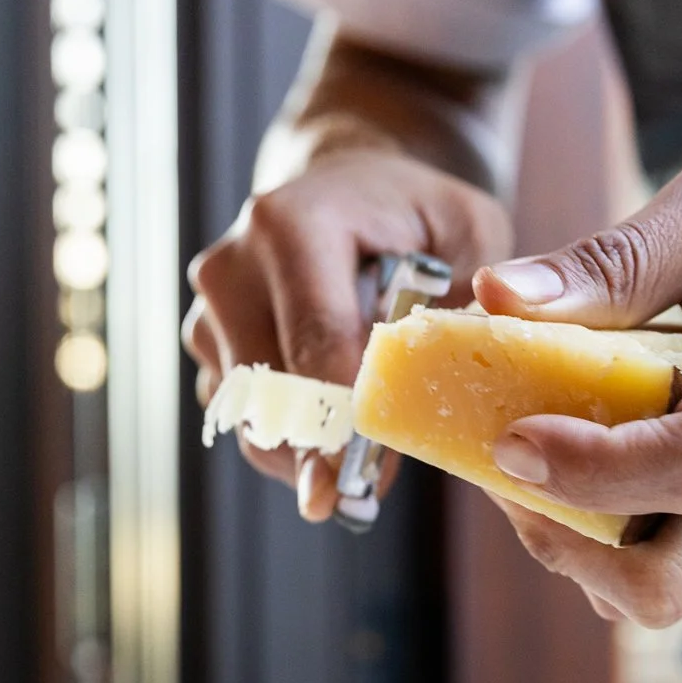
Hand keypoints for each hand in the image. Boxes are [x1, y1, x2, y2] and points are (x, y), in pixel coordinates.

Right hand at [185, 149, 510, 518]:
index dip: (348, 417)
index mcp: (293, 224)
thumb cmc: (415, 215)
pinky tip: (332, 430)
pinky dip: (288, 439)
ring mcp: (209, 308)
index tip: (373, 475)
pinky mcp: (205, 344)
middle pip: (273, 392)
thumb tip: (468, 365)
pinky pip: (242, 417)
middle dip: (321, 450)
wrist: (347, 189)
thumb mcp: (470, 230)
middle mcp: (234, 265)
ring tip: (357, 458)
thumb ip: (476, 297)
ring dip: (303, 451)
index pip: (316, 342)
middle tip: (362, 493)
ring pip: (251, 416)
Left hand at [472, 149, 681, 626]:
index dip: (593, 468)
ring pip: (655, 593)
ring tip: (539, 461)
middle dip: (560, 537)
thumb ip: (615, 256)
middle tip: (506, 463)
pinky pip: (671, 579)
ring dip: (575, 546)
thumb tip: (497, 295)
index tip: (515, 437)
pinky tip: (591, 472)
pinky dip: (609, 545)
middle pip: (666, 578)